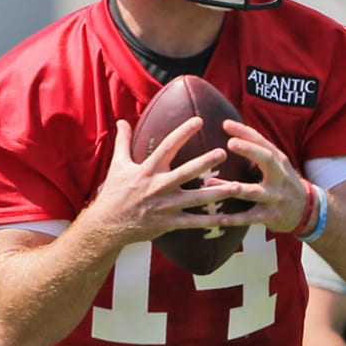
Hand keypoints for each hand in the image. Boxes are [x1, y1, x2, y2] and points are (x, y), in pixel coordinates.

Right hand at [81, 118, 238, 245]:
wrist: (107, 225)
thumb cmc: (114, 193)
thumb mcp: (117, 165)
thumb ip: (123, 141)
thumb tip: (121, 120)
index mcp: (147, 170)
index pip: (167, 147)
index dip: (183, 133)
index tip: (199, 120)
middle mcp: (158, 187)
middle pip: (185, 173)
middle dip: (205, 162)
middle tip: (224, 152)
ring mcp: (165, 206)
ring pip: (196, 199)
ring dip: (218, 192)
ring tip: (238, 186)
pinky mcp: (169, 223)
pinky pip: (194, 222)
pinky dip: (212, 221)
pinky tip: (229, 218)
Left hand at [216, 119, 308, 232]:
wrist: (309, 211)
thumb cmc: (283, 182)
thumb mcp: (277, 164)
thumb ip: (258, 149)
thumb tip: (229, 126)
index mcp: (279, 161)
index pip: (263, 142)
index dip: (245, 132)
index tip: (225, 123)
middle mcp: (279, 177)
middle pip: (267, 160)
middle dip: (250, 150)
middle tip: (230, 143)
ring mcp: (275, 197)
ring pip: (253, 192)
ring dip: (230, 187)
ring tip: (209, 183)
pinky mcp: (270, 216)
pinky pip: (249, 218)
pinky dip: (234, 219)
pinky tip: (218, 217)